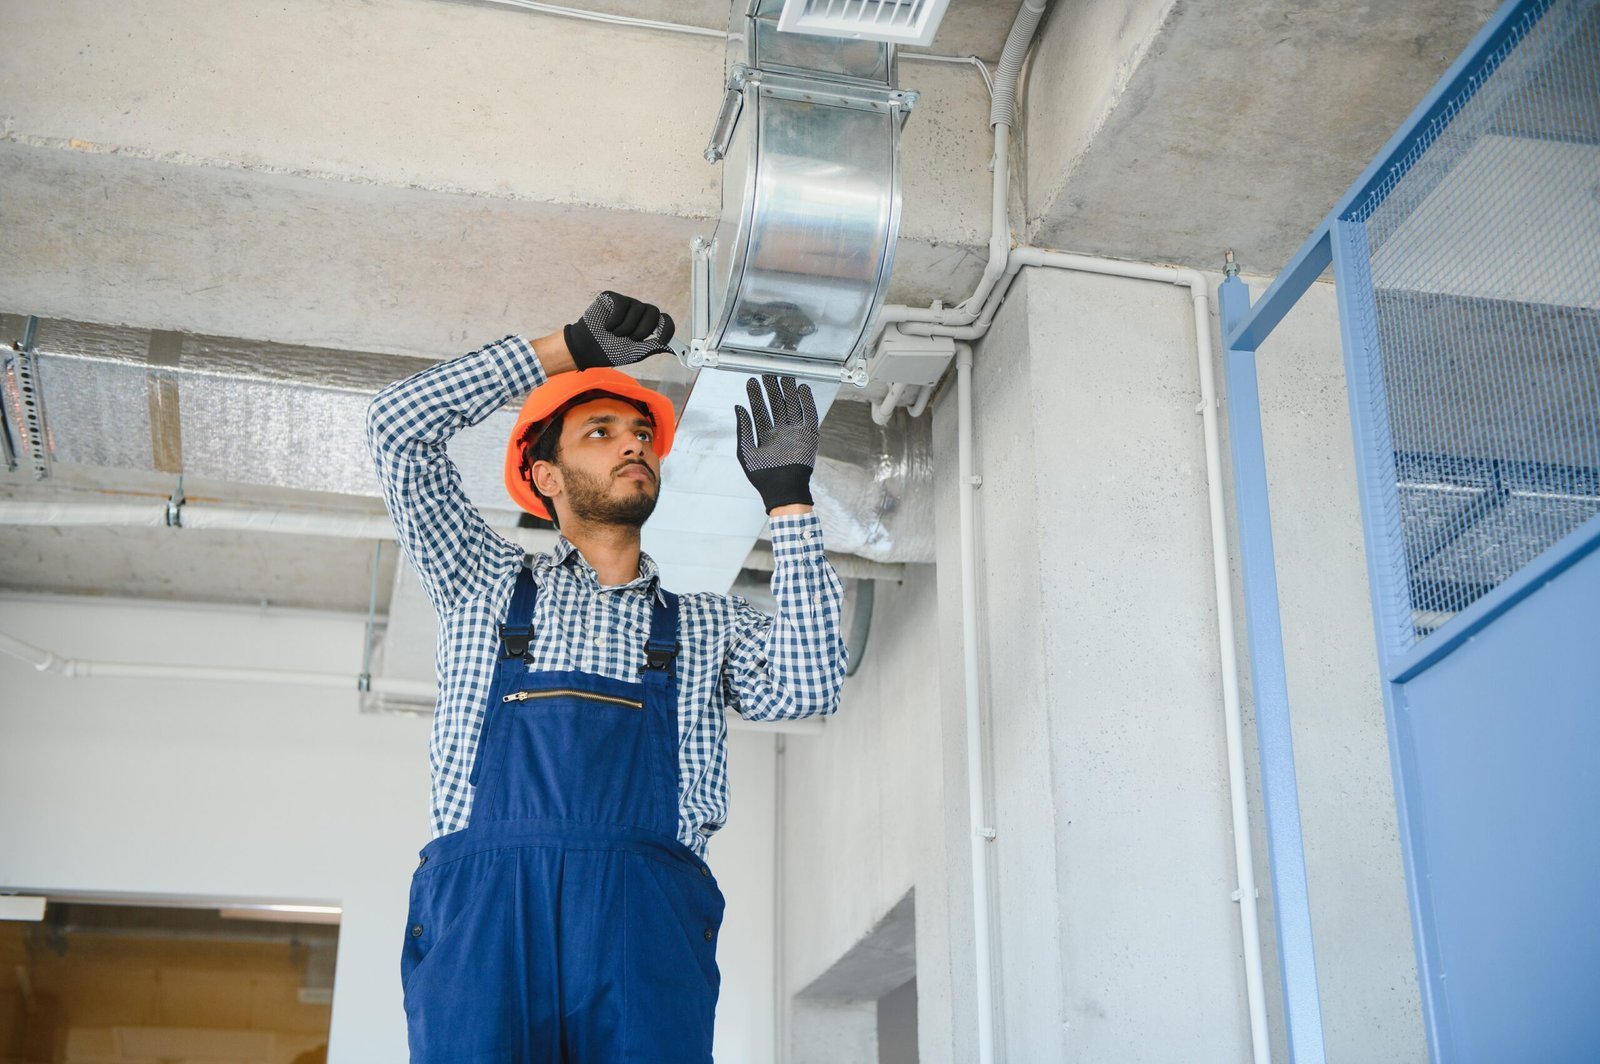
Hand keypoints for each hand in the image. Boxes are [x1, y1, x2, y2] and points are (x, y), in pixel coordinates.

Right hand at [564, 291, 674, 369]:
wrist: (587, 349)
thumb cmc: (611, 351)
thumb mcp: (637, 352)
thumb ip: (654, 346)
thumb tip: (675, 349)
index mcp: (647, 324)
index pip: (664, 319)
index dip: (667, 328)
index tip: (662, 339)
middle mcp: (638, 312)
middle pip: (653, 312)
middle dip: (643, 329)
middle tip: (630, 339)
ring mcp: (626, 303)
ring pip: (638, 308)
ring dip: (626, 327)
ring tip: (614, 334)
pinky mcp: (612, 297)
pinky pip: (622, 303)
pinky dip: (615, 319)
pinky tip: (607, 326)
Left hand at [734, 375, 818, 513]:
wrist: (782, 491)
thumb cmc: (762, 477)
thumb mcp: (745, 451)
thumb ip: (743, 429)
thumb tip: (738, 408)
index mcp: (765, 435)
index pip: (760, 410)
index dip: (756, 396)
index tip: (751, 382)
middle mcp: (780, 432)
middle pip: (777, 405)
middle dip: (772, 390)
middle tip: (767, 374)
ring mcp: (794, 433)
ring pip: (792, 406)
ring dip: (788, 392)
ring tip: (784, 376)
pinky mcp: (808, 436)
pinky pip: (809, 415)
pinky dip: (807, 402)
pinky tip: (802, 390)